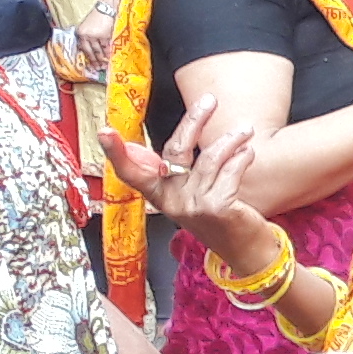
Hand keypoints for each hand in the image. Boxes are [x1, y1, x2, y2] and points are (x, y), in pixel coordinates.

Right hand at [104, 125, 285, 280]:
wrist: (248, 253)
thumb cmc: (222, 219)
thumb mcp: (194, 197)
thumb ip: (183, 173)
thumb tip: (180, 136)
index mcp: (160, 196)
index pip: (132, 172)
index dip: (117, 152)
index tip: (104, 131)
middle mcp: (171, 201)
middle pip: (176, 151)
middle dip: (194, 121)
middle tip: (209, 100)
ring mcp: (192, 205)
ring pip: (210, 158)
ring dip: (230, 139)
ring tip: (245, 130)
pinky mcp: (215, 208)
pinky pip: (229, 172)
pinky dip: (241, 158)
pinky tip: (248, 152)